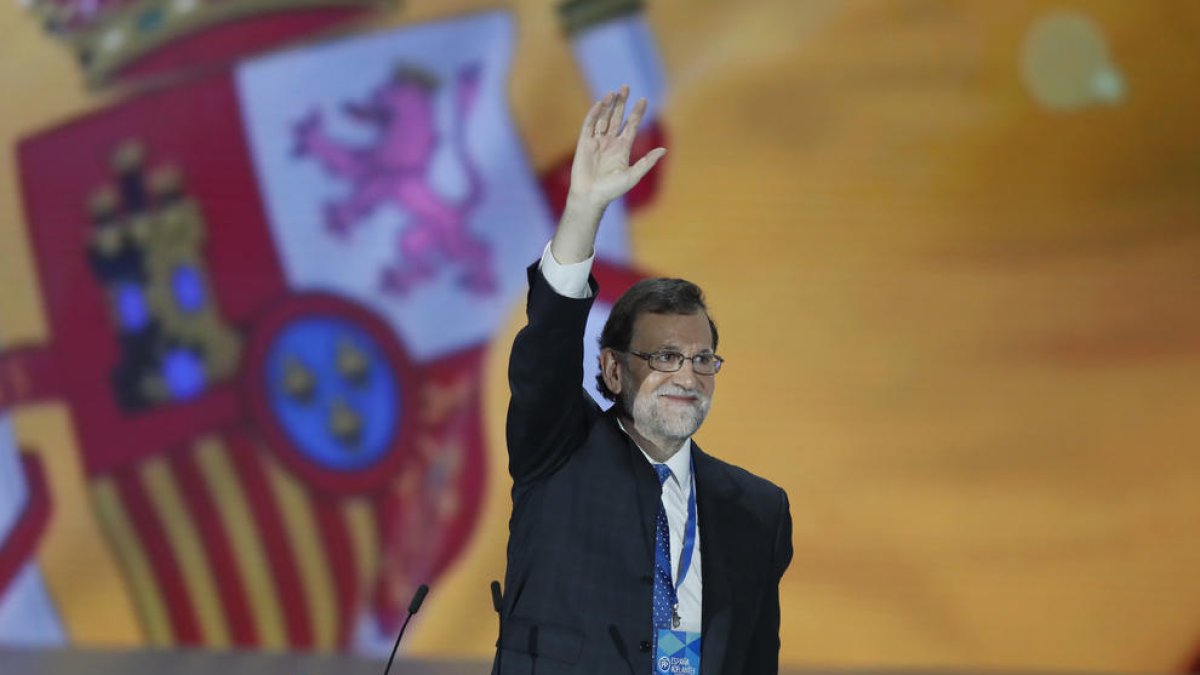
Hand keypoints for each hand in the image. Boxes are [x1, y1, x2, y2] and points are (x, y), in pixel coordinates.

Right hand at [568, 85, 665, 209]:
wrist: (590, 197)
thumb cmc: (612, 190)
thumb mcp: (633, 176)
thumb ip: (647, 162)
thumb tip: (664, 150)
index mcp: (623, 148)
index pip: (631, 125)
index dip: (637, 113)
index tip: (643, 100)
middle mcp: (610, 142)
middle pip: (617, 117)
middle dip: (621, 103)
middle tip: (626, 87)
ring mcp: (596, 142)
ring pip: (603, 118)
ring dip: (608, 105)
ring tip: (614, 92)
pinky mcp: (584, 143)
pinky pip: (589, 125)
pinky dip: (594, 114)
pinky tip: (600, 104)